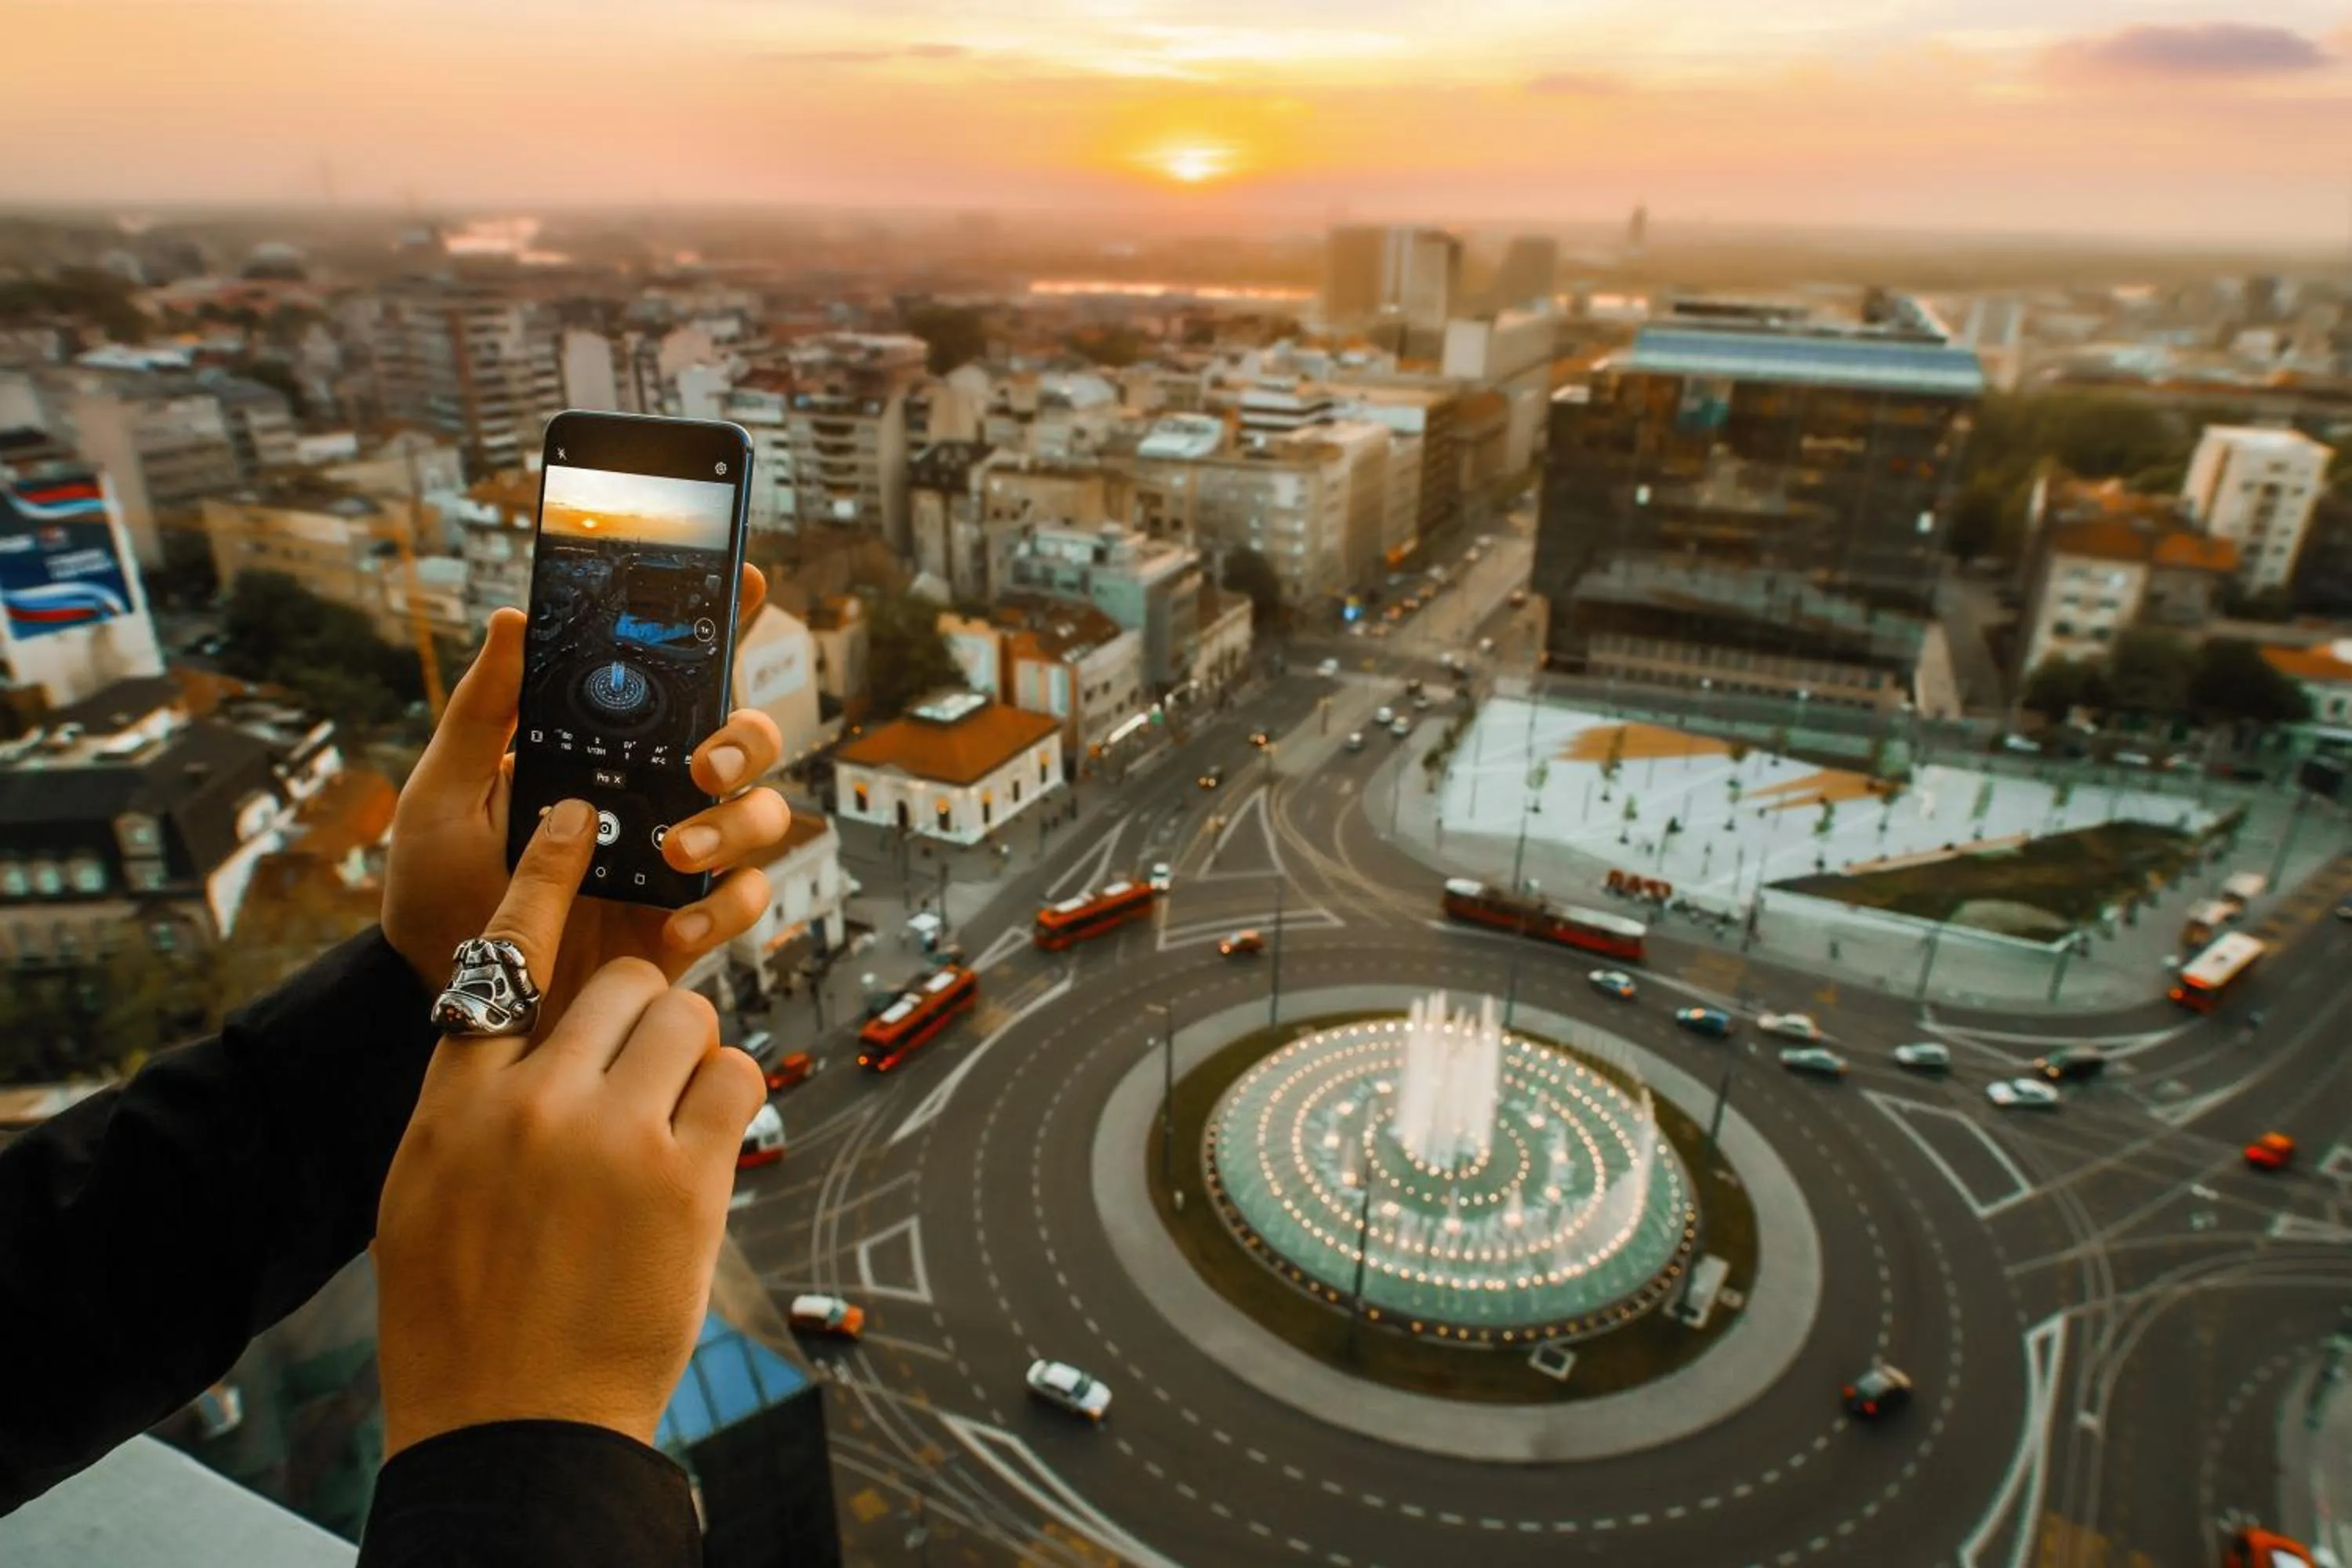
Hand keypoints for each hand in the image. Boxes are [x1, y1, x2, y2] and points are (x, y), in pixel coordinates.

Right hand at [374, 817, 766, 1454]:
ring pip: (691, 1019)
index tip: (577, 813)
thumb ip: (473, 1098)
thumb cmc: (464, 1309)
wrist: (513, 1421)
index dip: (545, 873)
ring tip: (667, 1126)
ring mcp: (614, 1139)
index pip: (501, 954)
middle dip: (644, 1019)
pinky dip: (730, 1101)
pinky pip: (739, 1079)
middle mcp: (534, 1104)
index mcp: (458, 1099)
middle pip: (624, 984)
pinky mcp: (689, 1181)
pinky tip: (704, 1149)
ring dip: (691, 1057)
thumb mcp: (427, 1187)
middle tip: (637, 1079)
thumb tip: (520, 1040)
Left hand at [383, 569, 790, 1030]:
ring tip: (670, 854)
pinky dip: (725, 908)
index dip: (724, 620)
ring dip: (735, 826)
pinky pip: (746, 901)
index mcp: (609, 748)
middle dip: (748, 738)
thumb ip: (481, 713)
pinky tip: (675, 927)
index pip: (679, 673)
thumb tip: (512, 618)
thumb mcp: (442, 795)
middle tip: (702, 763)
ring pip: (765, 816)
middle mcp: (659, 793)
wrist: (454, 999)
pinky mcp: (689, 922)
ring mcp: (680, 857)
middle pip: (751, 739)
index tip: (744, 580)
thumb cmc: (438, 891)